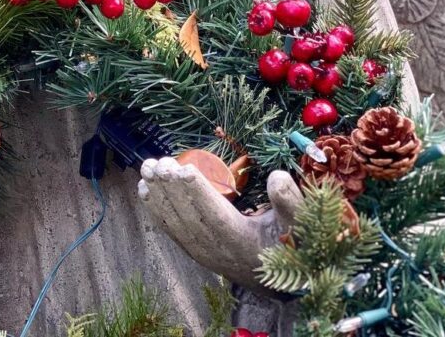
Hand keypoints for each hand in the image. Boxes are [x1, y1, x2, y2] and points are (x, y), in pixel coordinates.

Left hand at [138, 157, 302, 290]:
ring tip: (146, 168)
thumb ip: (290, 201)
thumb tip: (277, 176)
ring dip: (158, 195)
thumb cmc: (290, 245)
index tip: (184, 169)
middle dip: (171, 187)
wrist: (279, 284)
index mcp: (241, 240)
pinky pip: (172, 229)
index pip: (215, 213)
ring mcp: (203, 252)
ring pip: (176, 221)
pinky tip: (145, 192)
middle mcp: (216, 248)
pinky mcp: (196, 251)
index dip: (198, 192)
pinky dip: (157, 210)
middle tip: (158, 162)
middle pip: (189, 215)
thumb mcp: (299, 223)